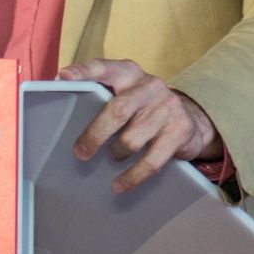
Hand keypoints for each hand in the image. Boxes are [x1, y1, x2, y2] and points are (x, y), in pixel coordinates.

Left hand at [58, 58, 222, 192]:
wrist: (190, 120)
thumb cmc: (144, 109)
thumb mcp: (126, 95)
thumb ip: (100, 97)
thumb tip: (62, 111)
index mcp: (130, 73)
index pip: (104, 68)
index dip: (84, 71)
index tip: (64, 77)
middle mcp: (150, 86)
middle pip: (118, 110)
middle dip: (95, 134)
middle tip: (80, 153)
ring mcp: (168, 108)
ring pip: (131, 140)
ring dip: (115, 154)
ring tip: (111, 159)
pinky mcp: (180, 131)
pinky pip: (151, 161)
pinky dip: (132, 176)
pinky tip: (120, 185)